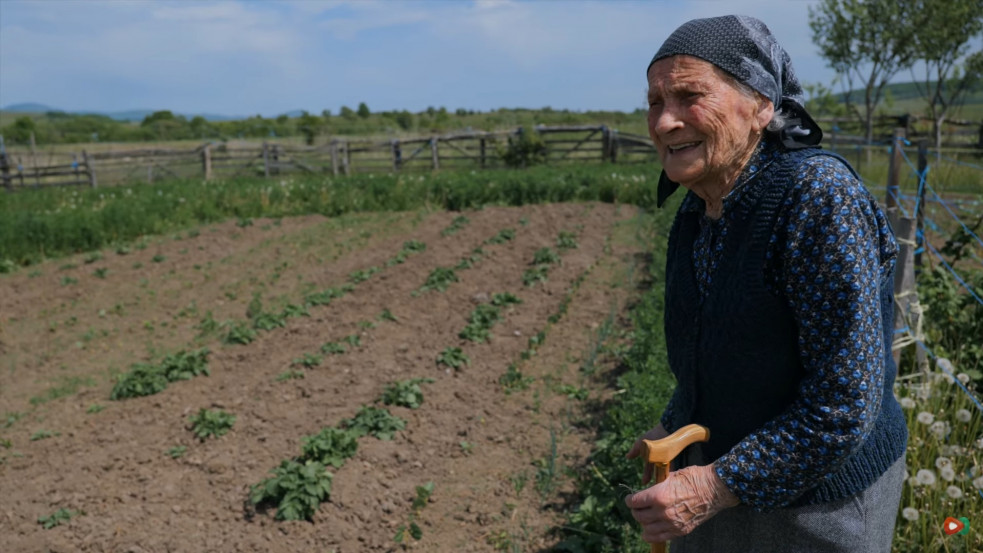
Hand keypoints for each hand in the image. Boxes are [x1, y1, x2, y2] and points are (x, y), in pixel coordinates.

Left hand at [624, 464, 739, 542]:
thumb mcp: (671, 476)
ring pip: (647, 528)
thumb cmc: (694, 478)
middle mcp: (663, 511)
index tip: (630, 499)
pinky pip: (660, 537)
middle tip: (637, 507)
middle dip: (635, 511)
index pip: (634, 502)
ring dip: (643, 523)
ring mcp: (672, 523)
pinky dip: (651, 535)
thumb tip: (647, 489)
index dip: (629, 500)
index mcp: (658, 495)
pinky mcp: (680, 530)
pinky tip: (648, 532)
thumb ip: (657, 485)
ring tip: (644, 517)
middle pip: (639, 516)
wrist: (715, 489)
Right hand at [626, 424, 668, 483]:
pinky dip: (671, 473)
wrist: (666, 429)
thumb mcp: (641, 443)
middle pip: (656, 472)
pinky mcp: (674, 458)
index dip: (646, 475)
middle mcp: (658, 459)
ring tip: (663, 486)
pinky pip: (673, 468)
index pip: (648, 468)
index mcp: (651, 456)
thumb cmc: (653, 436)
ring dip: (662, 478)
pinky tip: (672, 480)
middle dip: (655, 479)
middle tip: (654, 488)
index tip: (644, 483)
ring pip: (664, 471)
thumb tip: (627, 457)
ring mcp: (667, 459)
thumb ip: (635, 451)